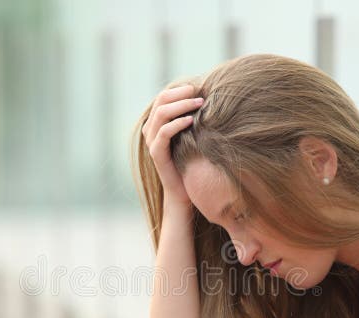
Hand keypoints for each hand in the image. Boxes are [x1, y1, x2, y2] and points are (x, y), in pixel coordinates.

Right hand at [141, 85, 204, 205]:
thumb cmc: (193, 161)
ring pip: (161, 113)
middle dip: (181, 93)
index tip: (199, 86)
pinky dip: (177, 123)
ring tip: (200, 103)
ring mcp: (152, 142)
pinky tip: (192, 120)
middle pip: (161, 101)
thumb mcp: (194, 135)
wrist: (184, 191)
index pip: (164, 96)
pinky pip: (163, 132)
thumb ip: (193, 117)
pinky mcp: (156, 154)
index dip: (180, 89)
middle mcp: (150, 130)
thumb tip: (208, 96)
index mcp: (157, 123)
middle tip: (200, 92)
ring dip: (181, 105)